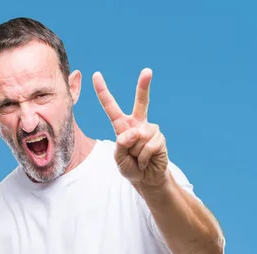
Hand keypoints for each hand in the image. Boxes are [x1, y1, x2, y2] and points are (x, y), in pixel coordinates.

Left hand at [92, 68, 168, 187]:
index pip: (110, 106)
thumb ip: (121, 145)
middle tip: (147, 70)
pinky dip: (144, 157)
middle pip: (142, 102)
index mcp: (122, 125)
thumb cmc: (130, 166)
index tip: (96, 74)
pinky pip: (148, 146)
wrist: (146, 179)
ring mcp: (150, 129)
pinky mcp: (160, 138)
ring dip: (136, 152)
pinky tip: (146, 160)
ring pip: (138, 137)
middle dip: (144, 86)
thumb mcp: (118, 158)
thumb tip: (134, 132)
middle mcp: (137, 123)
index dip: (103, 91)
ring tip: (138, 158)